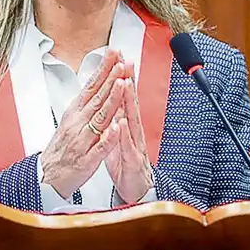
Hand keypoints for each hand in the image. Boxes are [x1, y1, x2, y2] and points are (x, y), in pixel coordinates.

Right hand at [40, 50, 130, 198]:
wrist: (49, 176)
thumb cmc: (63, 147)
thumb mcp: (71, 119)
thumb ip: (86, 102)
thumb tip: (97, 82)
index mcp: (75, 112)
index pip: (92, 86)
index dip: (103, 69)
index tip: (113, 53)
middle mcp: (78, 123)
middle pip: (98, 97)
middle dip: (111, 78)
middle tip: (121, 62)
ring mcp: (83, 140)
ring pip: (100, 118)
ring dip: (111, 100)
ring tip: (122, 84)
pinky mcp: (88, 159)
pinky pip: (100, 147)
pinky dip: (108, 137)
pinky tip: (116, 127)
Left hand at [106, 71, 153, 203]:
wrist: (135, 190)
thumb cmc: (126, 165)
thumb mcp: (119, 137)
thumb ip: (118, 119)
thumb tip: (114, 101)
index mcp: (126, 125)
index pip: (123, 97)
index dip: (121, 78)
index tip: (118, 59)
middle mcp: (133, 131)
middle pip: (130, 102)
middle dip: (128, 82)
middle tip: (125, 62)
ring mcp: (134, 145)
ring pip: (131, 120)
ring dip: (129, 102)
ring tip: (126, 84)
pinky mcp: (132, 160)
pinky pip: (127, 146)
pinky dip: (124, 134)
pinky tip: (122, 123)